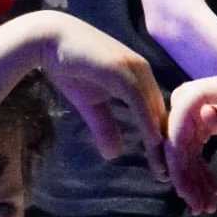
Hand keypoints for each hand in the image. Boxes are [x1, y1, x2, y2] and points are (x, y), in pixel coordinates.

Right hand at [38, 16, 168, 174]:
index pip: (156, 114)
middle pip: (161, 114)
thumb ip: (105, 127)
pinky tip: (152, 142)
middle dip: (166, 147)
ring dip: (160, 139)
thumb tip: (114, 155)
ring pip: (154, 109)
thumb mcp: (92, 104)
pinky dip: (147, 121)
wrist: (49, 39)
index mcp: (139, 79)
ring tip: (163, 166)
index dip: (161, 142)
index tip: (162, 169)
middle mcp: (143, 72)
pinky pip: (139, 100)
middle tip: (168, 177)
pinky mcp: (121, 68)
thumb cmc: (70, 68)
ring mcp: (134, 69)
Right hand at [164, 68, 216, 210]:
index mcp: (191, 97)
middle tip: (199, 209)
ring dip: (194, 183)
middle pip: (176, 149)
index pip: (175, 135)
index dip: (178, 168)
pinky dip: (201, 175)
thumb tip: (204, 114)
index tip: (185, 194)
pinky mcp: (195, 127)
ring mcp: (188, 117)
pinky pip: (192, 155)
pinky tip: (212, 192)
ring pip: (183, 156)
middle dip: (186, 182)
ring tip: (207, 208)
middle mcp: (183, 105)